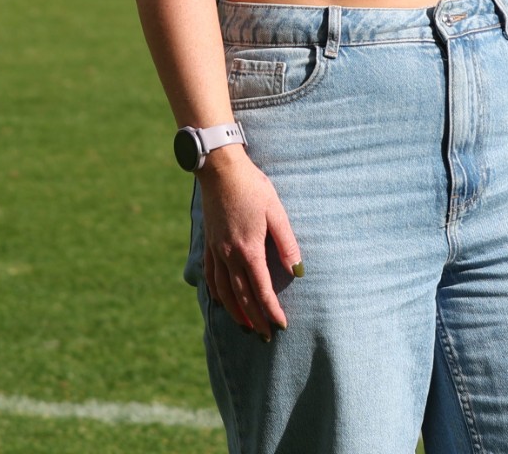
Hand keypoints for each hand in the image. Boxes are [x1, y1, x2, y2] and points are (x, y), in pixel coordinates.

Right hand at [199, 147, 302, 339]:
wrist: (220, 170)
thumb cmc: (253, 187)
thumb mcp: (276, 212)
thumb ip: (287, 243)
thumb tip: (298, 271)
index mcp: (248, 250)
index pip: (261, 291)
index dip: (271, 311)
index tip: (281, 326)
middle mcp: (229, 256)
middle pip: (242, 297)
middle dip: (254, 319)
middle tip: (265, 337)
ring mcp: (216, 251)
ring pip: (223, 292)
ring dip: (235, 312)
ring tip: (245, 327)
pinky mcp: (209, 243)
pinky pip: (211, 276)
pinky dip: (216, 294)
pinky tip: (221, 301)